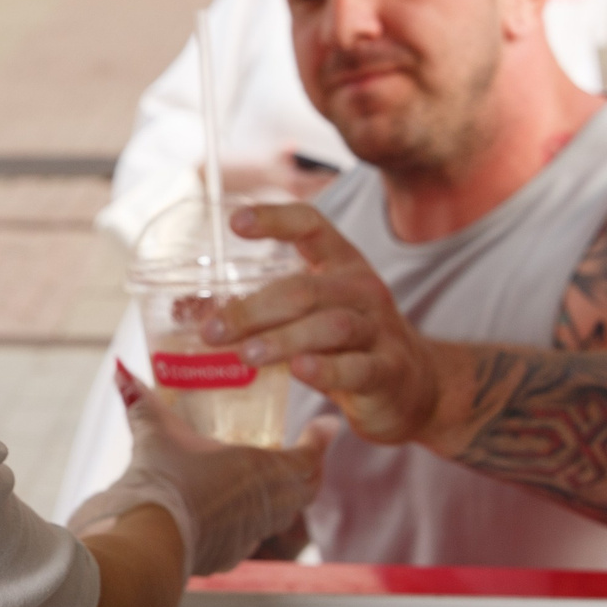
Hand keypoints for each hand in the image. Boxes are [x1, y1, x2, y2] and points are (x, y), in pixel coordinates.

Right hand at [70, 362, 329, 575]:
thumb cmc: (161, 482)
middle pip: (306, 489)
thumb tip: (124, 373)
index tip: (326, 425)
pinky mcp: (228, 557)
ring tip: (271, 483)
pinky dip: (251, 523)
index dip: (320, 440)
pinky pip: (252, 538)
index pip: (309, 455)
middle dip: (310, 471)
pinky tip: (233, 515)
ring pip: (282, 516)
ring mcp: (249, 535)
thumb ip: (143, 402)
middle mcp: (266, 504)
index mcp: (261, 469)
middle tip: (306, 454)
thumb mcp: (154, 434)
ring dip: (284, 498)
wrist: (145, 540)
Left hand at [207, 202, 449, 447]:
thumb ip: (265, 312)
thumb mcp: (312, 317)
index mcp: (341, 265)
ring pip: (330, 326)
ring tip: (245, 354)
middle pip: (306, 289)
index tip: (236, 222)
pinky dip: (327, 369)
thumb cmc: (348, 346)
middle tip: (211, 331)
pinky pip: (357, 368)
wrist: (417, 388)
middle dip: (253, 309)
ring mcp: (379, 331)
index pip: (312, 225)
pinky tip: (299, 371)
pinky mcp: (388, 372)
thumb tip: (189, 314)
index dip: (275, 219)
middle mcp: (362, 290)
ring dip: (283, 339)